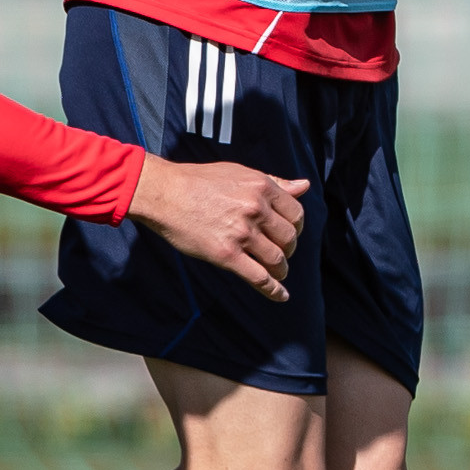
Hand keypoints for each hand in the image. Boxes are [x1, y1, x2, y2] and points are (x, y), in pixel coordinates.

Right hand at [131, 156, 310, 302]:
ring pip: (277, 259)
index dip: (296, 226)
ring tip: (277, 272)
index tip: (288, 233)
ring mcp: (241, 233)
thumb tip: (304, 185)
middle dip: (288, 249)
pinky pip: (259, 277)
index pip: (296, 213)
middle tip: (280, 252)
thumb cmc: (199, 180)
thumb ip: (274, 181)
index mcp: (261, 187)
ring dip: (281, 269)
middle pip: (289, 238)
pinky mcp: (226, 255)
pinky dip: (273, 290)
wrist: (164, 193)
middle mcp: (255, 209)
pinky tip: (281, 296)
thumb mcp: (239, 172)